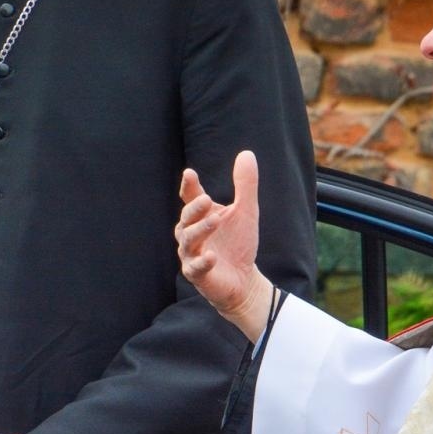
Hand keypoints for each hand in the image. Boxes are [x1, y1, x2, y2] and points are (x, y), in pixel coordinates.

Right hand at [177, 150, 272, 341]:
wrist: (244, 279)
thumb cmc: (239, 243)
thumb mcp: (246, 211)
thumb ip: (245, 185)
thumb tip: (247, 153)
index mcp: (200, 216)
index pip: (189, 198)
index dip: (188, 187)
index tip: (189, 174)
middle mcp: (191, 233)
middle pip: (186, 218)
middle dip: (194, 209)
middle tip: (208, 200)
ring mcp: (192, 255)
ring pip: (188, 240)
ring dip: (200, 230)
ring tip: (216, 221)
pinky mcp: (198, 275)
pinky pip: (195, 268)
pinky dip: (202, 261)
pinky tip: (211, 256)